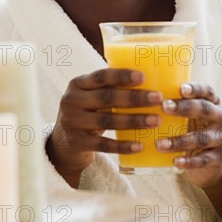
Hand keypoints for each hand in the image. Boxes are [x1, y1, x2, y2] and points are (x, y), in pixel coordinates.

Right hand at [47, 68, 161, 184]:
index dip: (122, 76)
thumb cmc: (88, 111)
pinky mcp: (77, 143)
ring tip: (156, 120)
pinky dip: (123, 146)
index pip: (101, 76)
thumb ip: (109, 87)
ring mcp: (72, 122)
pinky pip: (104, 144)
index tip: (143, 77)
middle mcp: (72, 101)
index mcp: (78, 83)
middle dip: (135, 98)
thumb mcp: (91, 95)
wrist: (63, 142)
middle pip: (106, 98)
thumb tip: (151, 77)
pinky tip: (140, 145)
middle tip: (158, 98)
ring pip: (107, 121)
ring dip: (134, 120)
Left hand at [156, 82, 221, 188]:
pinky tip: (175, 161)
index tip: (181, 89)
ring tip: (160, 144)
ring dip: (180, 141)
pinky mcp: (218, 158)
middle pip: (205, 109)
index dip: (195, 89)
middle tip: (164, 107)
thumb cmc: (189, 128)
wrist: (206, 160)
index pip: (206, 91)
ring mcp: (221, 138)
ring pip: (202, 138)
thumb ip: (172, 103)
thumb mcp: (185, 114)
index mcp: (212, 102)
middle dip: (184, 108)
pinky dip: (189, 161)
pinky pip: (204, 159)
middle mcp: (220, 117)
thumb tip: (143, 93)